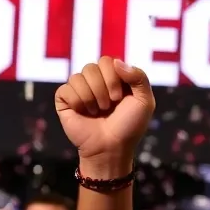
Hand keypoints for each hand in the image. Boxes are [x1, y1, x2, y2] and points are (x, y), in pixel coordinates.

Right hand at [54, 55, 155, 176]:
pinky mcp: (65, 100)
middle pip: (91, 67)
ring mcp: (79, 90)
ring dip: (92, 98)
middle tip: (108, 107)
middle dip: (103, 89)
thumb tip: (116, 61)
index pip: (107, 61)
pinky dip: (77, 103)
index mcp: (113, 78)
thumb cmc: (129, 127)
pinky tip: (83, 113)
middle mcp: (95, 81)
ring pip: (78, 77)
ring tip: (97, 112)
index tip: (120, 97)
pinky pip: (66, 89)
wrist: (112, 148)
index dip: (113, 78)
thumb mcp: (145, 102)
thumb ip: (139, 77)